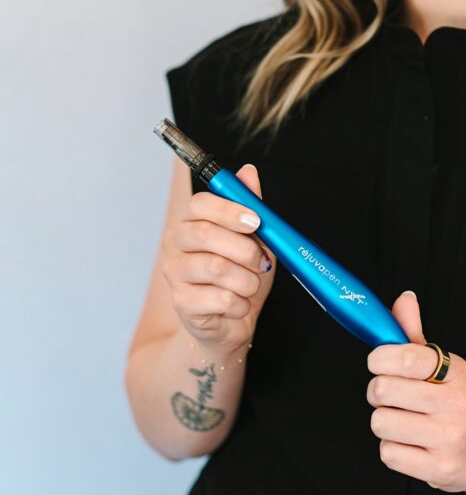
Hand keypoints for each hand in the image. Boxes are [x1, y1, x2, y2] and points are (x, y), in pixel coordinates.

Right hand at [161, 164, 276, 354]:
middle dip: (245, 249)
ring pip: (217, 268)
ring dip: (247, 280)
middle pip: (206, 234)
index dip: (229, 210)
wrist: (232, 323)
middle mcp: (176, 244)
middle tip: (261, 262)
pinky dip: (241, 303)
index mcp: (191, 223)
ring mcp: (174, 274)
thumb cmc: (241, 277)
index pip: (199, 205)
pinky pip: (220, 298)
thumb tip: (249, 172)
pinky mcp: (181, 303)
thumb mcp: (254, 240)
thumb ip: (251, 206)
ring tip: (251, 286)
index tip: (255, 222)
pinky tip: (239, 305)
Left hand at [366, 291, 465, 494]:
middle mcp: (455, 404)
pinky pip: (388, 453)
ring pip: (381, 422)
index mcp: (455, 372)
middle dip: (378, 393)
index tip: (378, 363)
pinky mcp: (439, 469)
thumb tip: (404, 299)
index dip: (379, 358)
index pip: (405, 356)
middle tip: (392, 396)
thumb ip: (414, 334)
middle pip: (382, 390)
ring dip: (384, 423)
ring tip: (404, 422)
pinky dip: (393, 449)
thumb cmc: (458, 404)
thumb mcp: (443, 366)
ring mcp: (449, 438)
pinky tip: (412, 445)